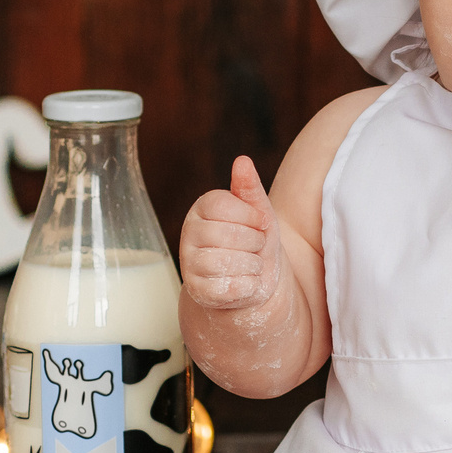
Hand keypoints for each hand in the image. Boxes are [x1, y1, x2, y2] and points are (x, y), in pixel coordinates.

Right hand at [180, 157, 282, 311]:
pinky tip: (245, 281)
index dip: (250, 216)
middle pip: (227, 234)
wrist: (254, 280)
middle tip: (255, 246)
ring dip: (252, 265)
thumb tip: (242, 161)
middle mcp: (189, 234)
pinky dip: (248, 286)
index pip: (222, 205)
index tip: (262, 223)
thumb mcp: (258, 212)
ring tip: (251, 264)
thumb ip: (249, 187)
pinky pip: (230, 287)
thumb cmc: (255, 240)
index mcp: (201, 209)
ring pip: (228, 262)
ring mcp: (190, 264)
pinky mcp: (197, 291)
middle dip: (254, 242)